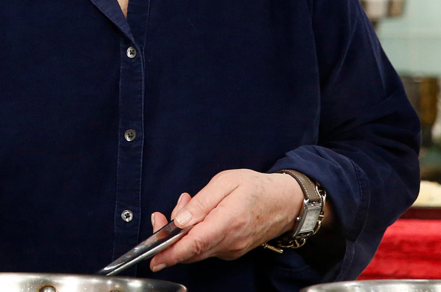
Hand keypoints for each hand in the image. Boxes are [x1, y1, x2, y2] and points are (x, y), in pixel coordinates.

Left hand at [148, 169, 301, 271]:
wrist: (285, 202)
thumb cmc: (257, 188)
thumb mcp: (226, 182)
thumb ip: (201, 202)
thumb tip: (180, 220)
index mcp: (228, 222)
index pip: (195, 243)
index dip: (172, 253)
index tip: (154, 258)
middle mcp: (230, 242)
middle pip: (191, 250)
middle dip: (169, 237)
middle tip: (162, 215)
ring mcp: (232, 249)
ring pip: (197, 250)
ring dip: (182, 233)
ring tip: (187, 204)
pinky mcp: (232, 251)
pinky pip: (206, 248)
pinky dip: (194, 235)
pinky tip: (197, 216)